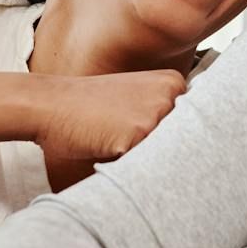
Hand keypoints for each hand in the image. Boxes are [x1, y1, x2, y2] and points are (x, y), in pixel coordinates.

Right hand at [35, 70, 186, 163]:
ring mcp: (156, 114)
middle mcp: (170, 95)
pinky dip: (130, 165)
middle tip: (128, 141)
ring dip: (147, 159)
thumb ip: (163, 115)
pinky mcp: (138, 135)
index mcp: (173, 82)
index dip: (173, 138)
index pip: (193, 124)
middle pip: (184, 141)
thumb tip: (194, 148)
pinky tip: (109, 149)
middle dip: (163, 151)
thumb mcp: (135, 99)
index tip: (149, 137)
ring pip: (165, 154)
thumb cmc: (89, 107)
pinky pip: (145, 164)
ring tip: (116, 142)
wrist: (51, 105)